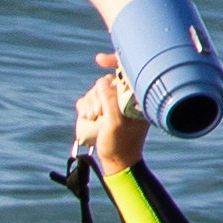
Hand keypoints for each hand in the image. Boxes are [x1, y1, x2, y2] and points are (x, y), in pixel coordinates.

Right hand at [73, 56, 143, 170]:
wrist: (116, 161)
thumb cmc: (121, 144)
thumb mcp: (116, 123)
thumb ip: (110, 101)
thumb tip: (101, 82)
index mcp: (137, 97)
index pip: (128, 71)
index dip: (114, 61)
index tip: (99, 60)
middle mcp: (126, 97)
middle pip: (106, 81)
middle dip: (97, 95)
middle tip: (97, 113)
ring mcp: (114, 104)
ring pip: (95, 91)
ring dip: (89, 103)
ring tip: (91, 118)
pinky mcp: (103, 110)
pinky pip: (89, 99)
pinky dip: (84, 106)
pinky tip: (86, 117)